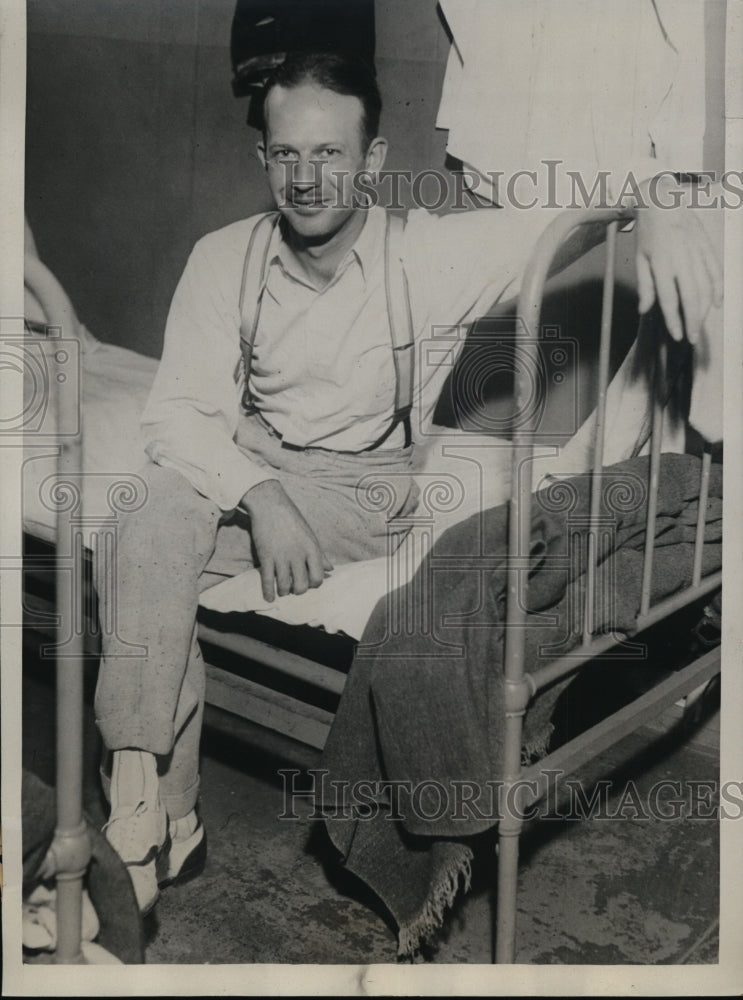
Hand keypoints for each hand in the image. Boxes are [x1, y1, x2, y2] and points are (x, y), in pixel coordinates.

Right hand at [241, 479, 332, 601]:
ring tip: (282, 590)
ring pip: (284, 586)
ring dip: (284, 591)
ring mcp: (281, 557)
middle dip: (299, 590)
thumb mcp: (310, 535)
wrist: (270, 504)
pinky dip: (268, 592)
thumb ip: (320, 554)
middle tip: (294, 588)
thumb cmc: (291, 518)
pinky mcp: (266, 557)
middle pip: (302, 585)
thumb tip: (330, 569)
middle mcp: (298, 555)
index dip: (314, 584)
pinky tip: (269, 597)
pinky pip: (267, 580)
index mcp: (312, 549)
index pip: (318, 577)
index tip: (308, 581)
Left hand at [635, 178, 722, 343]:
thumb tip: (645, 310)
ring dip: (704, 309)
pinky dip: (718, 288)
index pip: (669, 298)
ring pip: (706, 286)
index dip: (674, 320)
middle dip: (693, 320)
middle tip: (693, 339)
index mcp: (661, 263)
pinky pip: (715, 270)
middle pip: (691, 296)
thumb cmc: (647, 232)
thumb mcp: (639, 258)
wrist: (662, 199)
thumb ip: (645, 285)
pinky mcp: (706, 244)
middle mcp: (680, 258)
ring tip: (700, 324)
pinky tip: (717, 303)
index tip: (677, 336)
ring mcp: (696, 251)